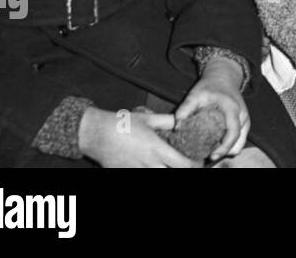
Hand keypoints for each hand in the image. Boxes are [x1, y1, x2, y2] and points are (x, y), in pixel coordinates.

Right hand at [79, 107, 199, 167]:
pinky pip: (142, 176)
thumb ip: (168, 121)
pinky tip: (153, 166)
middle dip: (181, 170)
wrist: (97, 134)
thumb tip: (181, 122)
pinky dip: (150, 171)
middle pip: (172, 174)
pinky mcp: (126, 174)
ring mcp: (137, 171)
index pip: (183, 164)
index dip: (194, 165)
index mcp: (157, 149)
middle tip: (185, 164)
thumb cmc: (123, 124)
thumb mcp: (148, 118)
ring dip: (165, 170)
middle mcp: (149, 164)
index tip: (198, 161)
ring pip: (158, 176)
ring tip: (169, 164)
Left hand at [174, 56, 249, 160]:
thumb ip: (185, 108)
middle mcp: (242, 116)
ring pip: (240, 143)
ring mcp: (244, 120)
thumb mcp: (196, 94)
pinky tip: (216, 145)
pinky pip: (239, 140)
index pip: (233, 132)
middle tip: (208, 156)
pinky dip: (229, 146)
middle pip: (238, 142)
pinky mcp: (243, 123)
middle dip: (225, 152)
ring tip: (211, 151)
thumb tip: (177, 126)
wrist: (223, 77)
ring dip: (227, 150)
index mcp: (233, 109)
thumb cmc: (210, 85)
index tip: (212, 156)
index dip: (224, 146)